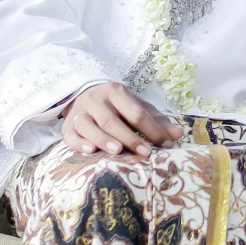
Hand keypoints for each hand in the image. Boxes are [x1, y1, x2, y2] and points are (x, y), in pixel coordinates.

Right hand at [62, 82, 183, 160]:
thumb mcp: (135, 106)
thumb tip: (178, 134)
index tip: (165, 144)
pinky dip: (79, 144)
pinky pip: (70, 135)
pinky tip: (90, 151)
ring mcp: (79, 112)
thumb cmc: (115, 105)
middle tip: (145, 153)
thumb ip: (156, 120)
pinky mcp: (67, 126)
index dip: (151, 129)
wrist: (81, 94)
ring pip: (88, 125)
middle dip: (129, 137)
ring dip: (103, 139)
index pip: (136, 112)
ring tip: (117, 151)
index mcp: (116, 92)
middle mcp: (96, 100)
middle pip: (111, 119)